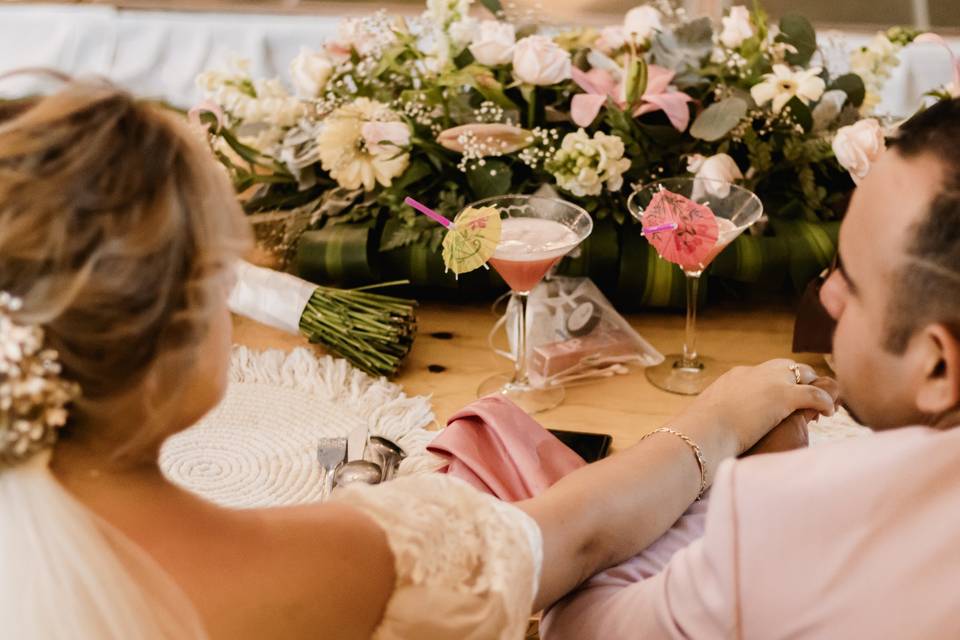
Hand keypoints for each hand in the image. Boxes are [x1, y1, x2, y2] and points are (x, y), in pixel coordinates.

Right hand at [676, 359, 837, 456]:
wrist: (704, 429)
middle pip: (787, 367)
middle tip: (806, 400)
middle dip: (799, 380)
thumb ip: (717, 416)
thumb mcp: (708, 417)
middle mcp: (754, 373)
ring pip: (804, 374)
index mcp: (736, 376)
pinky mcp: (784, 396)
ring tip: (823, 406)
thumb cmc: (700, 430)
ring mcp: (771, 382)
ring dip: (814, 387)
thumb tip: (711, 428)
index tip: (781, 401)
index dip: (777, 384)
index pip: (764, 373)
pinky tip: (829, 412)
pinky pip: (815, 393)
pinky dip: (825, 401)